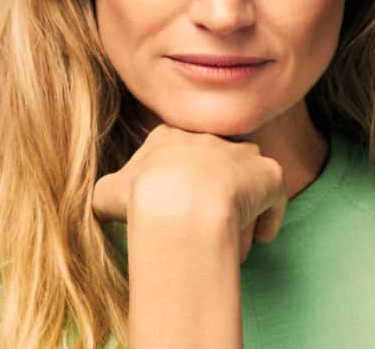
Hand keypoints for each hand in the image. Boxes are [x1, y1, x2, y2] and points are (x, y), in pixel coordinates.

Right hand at [93, 124, 286, 261]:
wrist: (180, 201)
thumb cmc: (140, 197)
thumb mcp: (106, 193)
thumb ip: (107, 194)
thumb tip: (100, 206)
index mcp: (169, 135)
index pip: (175, 151)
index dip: (175, 180)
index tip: (173, 205)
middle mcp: (208, 136)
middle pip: (211, 166)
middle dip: (209, 196)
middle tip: (203, 228)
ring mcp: (241, 152)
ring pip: (243, 178)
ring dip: (240, 206)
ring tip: (230, 239)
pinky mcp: (268, 173)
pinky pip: (274, 193)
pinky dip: (269, 215)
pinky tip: (260, 238)